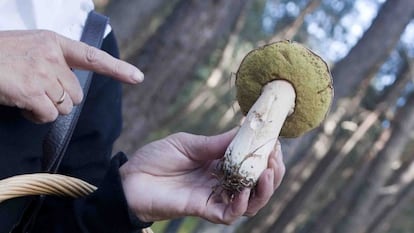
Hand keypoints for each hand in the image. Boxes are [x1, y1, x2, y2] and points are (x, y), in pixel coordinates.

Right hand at [0, 30, 143, 122]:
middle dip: (60, 99)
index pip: (92, 56)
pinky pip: (49, 116)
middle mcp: (52, 56)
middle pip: (76, 94)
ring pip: (64, 107)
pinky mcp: (32, 90)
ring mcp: (42, 72)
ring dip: (47, 108)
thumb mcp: (30, 48)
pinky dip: (36, 117)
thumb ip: (53, 61)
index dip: (117, 68)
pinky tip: (22, 105)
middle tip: (37, 90)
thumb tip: (69, 89)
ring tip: (26, 95)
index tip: (137, 77)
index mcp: (54, 42)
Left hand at [119, 129, 284, 223]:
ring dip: (263, 189)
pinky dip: (241, 204)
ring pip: (250, 202)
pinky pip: (229, 213)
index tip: (274, 141)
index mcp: (219, 163)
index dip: (266, 153)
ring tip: (267, 173)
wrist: (131, 178)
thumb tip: (245, 128)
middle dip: (272, 172)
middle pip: (257, 184)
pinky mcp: (203, 209)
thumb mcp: (188, 144)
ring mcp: (214, 196)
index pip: (251, 162)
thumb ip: (216, 142)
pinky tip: (245, 191)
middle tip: (274, 159)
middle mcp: (222, 181)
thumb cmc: (156, 157)